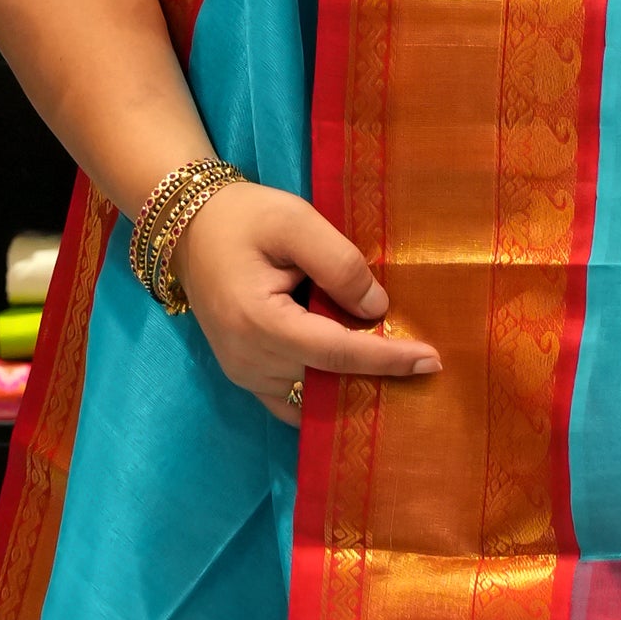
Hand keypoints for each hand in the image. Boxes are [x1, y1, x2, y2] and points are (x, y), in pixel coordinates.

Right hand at [173, 180, 440, 426]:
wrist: (188, 228)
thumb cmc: (243, 218)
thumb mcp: (294, 221)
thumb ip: (339, 264)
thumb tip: (377, 309)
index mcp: (260, 322)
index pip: (337, 352)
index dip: (387, 359)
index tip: (432, 360)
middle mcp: (249, 360)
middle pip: (328, 381)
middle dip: (377, 377)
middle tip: (425, 369)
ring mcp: (243, 374)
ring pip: (312, 398)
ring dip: (353, 389)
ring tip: (398, 375)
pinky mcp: (244, 375)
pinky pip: (293, 401)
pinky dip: (327, 395)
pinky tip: (360, 382)